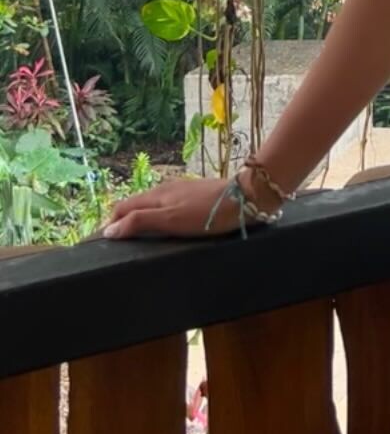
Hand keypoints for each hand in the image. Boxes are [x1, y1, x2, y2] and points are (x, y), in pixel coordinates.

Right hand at [102, 173, 248, 239]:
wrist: (244, 198)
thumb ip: (139, 222)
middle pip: (135, 205)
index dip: (110, 224)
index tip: (101, 243)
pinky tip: (165, 228)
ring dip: (140, 219)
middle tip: (117, 244)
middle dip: (122, 221)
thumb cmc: (205, 213)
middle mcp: (165, 190)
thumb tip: (109, 230)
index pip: (122, 207)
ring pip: (152, 205)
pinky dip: (157, 217)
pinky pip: (167, 206)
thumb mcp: (169, 220)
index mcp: (155, 195)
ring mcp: (181, 191)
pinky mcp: (195, 196)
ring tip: (137, 239)